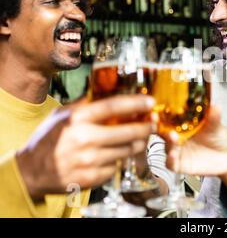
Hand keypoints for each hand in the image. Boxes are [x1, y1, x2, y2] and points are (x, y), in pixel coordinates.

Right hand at [16, 95, 153, 200]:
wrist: (30, 171)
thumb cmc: (48, 139)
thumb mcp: (61, 115)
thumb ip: (84, 104)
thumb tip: (106, 91)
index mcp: (77, 119)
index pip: (113, 107)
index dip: (136, 104)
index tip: (150, 102)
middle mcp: (85, 139)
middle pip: (128, 132)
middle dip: (146, 128)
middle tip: (153, 123)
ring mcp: (89, 160)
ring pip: (127, 151)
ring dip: (137, 144)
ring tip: (140, 138)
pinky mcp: (92, 178)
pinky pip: (116, 167)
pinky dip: (119, 160)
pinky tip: (114, 155)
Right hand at [159, 106, 226, 176]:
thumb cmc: (217, 136)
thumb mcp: (215, 125)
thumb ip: (213, 116)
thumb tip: (214, 105)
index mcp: (179, 123)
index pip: (164, 115)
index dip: (158, 110)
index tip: (154, 103)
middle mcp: (175, 136)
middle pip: (160, 130)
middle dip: (155, 124)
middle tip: (155, 118)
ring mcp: (176, 151)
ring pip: (166, 146)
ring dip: (168, 141)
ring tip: (172, 136)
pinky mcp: (180, 165)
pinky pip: (171, 164)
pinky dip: (170, 159)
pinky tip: (173, 155)